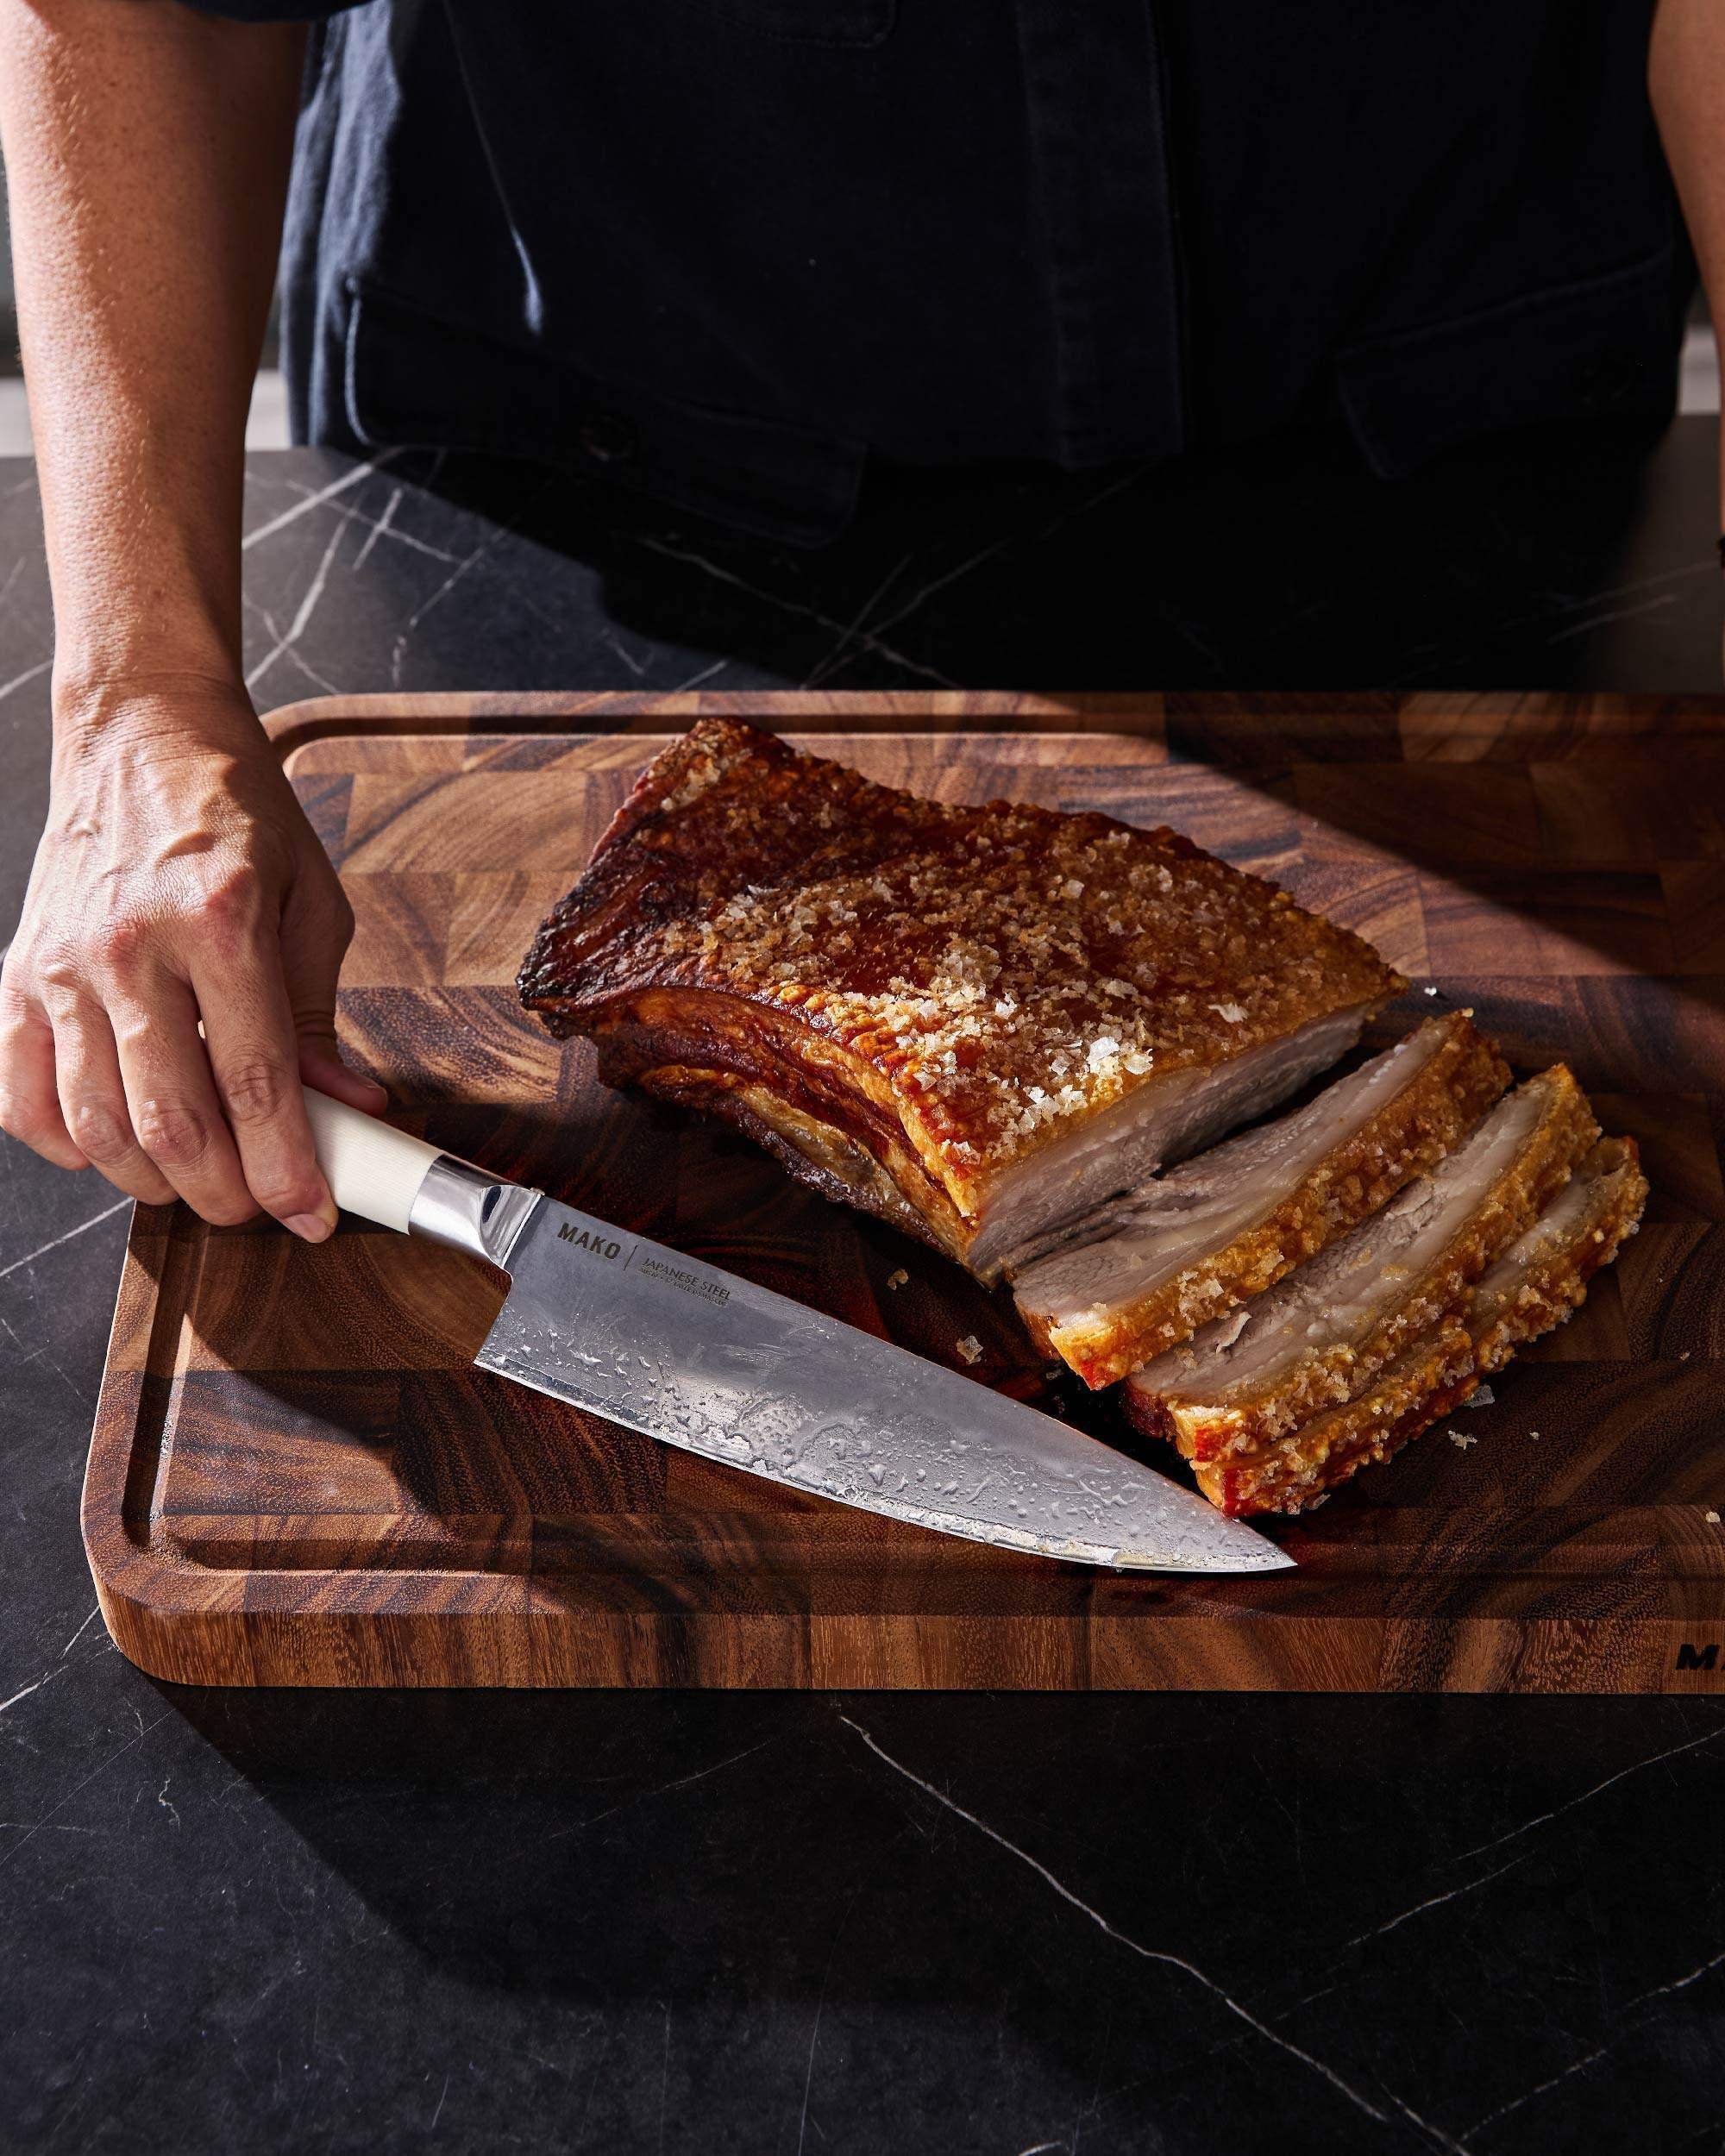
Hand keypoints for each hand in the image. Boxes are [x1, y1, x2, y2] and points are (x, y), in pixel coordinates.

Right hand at [0, 679, 384, 1235]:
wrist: (141, 735)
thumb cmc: (238, 813)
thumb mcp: (312, 902)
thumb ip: (320, 1014)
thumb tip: (347, 1108)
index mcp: (220, 922)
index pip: (257, 1083)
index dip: (288, 1169)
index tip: (313, 1215)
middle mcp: (132, 948)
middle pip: (172, 1123)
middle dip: (224, 1194)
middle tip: (258, 1206)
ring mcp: (63, 966)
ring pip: (97, 1127)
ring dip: (154, 1182)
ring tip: (200, 1181)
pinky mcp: (19, 976)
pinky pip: (25, 1100)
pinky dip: (72, 1146)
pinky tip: (119, 1143)